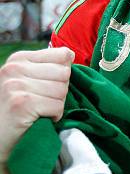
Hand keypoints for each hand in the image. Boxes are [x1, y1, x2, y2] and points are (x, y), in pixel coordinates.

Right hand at [0, 47, 73, 162]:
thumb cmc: (18, 109)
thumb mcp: (28, 80)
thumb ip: (48, 66)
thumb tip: (71, 55)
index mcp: (18, 59)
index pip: (63, 54)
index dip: (62, 74)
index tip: (46, 85)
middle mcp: (14, 68)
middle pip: (65, 73)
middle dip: (60, 91)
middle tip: (41, 102)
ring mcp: (16, 86)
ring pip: (62, 91)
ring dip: (56, 105)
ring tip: (38, 110)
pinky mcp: (22, 104)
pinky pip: (57, 106)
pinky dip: (53, 116)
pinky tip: (38, 119)